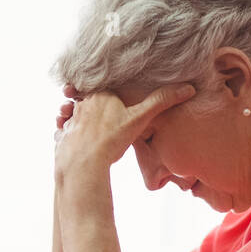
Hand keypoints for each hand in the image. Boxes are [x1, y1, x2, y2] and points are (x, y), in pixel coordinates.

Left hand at [53, 82, 194, 180]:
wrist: (84, 164)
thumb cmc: (111, 140)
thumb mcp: (140, 119)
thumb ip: (161, 101)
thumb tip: (189, 88)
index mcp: (101, 93)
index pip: (108, 87)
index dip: (113, 96)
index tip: (118, 106)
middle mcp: (83, 102)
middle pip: (91, 100)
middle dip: (97, 108)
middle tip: (108, 122)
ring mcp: (70, 118)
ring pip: (75, 114)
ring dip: (83, 120)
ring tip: (93, 131)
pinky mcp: (61, 134)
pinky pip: (64, 130)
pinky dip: (70, 134)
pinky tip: (80, 142)